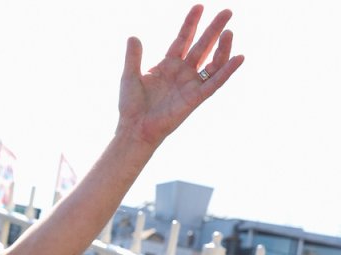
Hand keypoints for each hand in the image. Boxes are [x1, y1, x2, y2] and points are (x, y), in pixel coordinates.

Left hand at [118, 4, 243, 147]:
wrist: (134, 128)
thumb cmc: (131, 105)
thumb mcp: (129, 76)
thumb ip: (133, 57)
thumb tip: (133, 36)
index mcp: (167, 65)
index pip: (182, 39)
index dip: (191, 23)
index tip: (199, 6)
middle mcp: (182, 72)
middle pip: (202, 46)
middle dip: (214, 29)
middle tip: (227, 11)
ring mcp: (190, 84)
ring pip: (212, 62)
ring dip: (222, 47)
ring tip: (229, 31)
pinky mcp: (196, 98)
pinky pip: (215, 82)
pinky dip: (227, 71)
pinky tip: (239, 57)